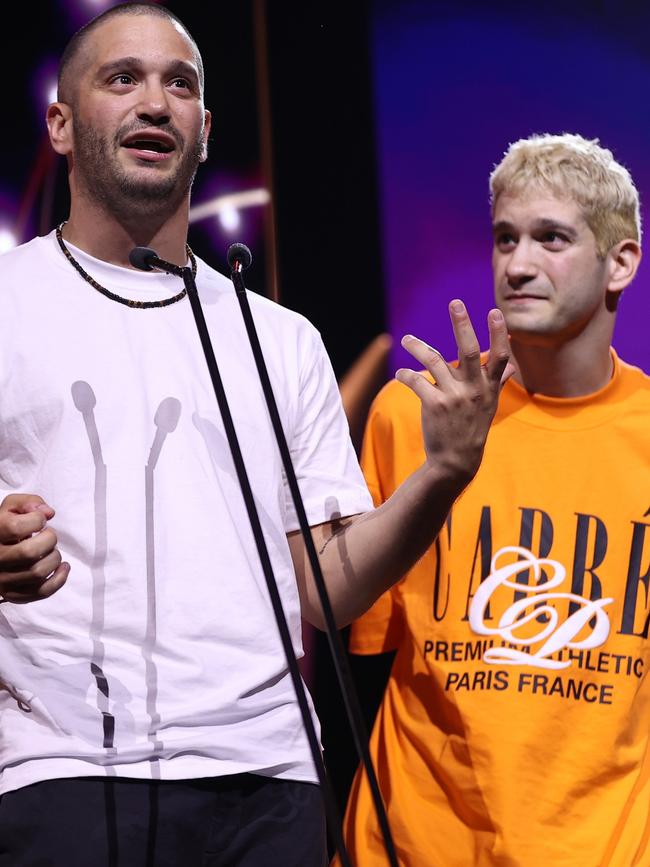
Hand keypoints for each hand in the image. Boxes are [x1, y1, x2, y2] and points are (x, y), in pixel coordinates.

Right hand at [0, 495, 69, 602]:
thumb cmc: (6, 525)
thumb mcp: (12, 507)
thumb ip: (29, 502)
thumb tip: (48, 513)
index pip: (16, 527)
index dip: (37, 520)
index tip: (40, 521)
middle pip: (29, 553)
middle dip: (49, 540)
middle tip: (49, 536)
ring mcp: (3, 579)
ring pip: (37, 573)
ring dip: (54, 559)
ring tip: (52, 551)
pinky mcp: (13, 593)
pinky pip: (41, 592)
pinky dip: (59, 579)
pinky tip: (63, 567)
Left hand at [396, 300, 512, 484]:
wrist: (456, 460)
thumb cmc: (473, 428)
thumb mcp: (490, 405)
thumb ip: (498, 382)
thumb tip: (512, 366)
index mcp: (489, 387)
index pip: (500, 356)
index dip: (499, 334)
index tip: (495, 312)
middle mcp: (474, 390)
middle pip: (469, 351)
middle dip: (462, 325)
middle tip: (455, 303)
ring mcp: (454, 397)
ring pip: (434, 361)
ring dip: (418, 347)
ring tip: (406, 340)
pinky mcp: (434, 405)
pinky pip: (417, 381)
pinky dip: (405, 375)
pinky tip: (400, 373)